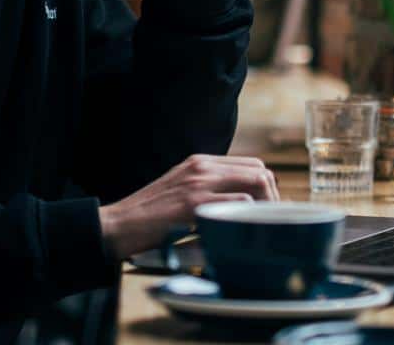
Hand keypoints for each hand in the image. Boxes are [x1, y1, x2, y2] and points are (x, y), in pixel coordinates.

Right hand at [97, 154, 279, 259]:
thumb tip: (241, 202)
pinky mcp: (194, 204)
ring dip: (266, 207)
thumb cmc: (149, 216)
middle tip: (271, 221)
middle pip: (260, 170)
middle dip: (273, 196)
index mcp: (199, 162)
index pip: (251, 164)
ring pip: (256, 181)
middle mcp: (202, 167)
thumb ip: (207, 189)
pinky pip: (239, 201)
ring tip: (262, 227)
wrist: (119, 224)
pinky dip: (249, 216)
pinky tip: (245, 231)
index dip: (267, 186)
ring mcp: (198, 183)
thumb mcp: (180, 191)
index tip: (269, 208)